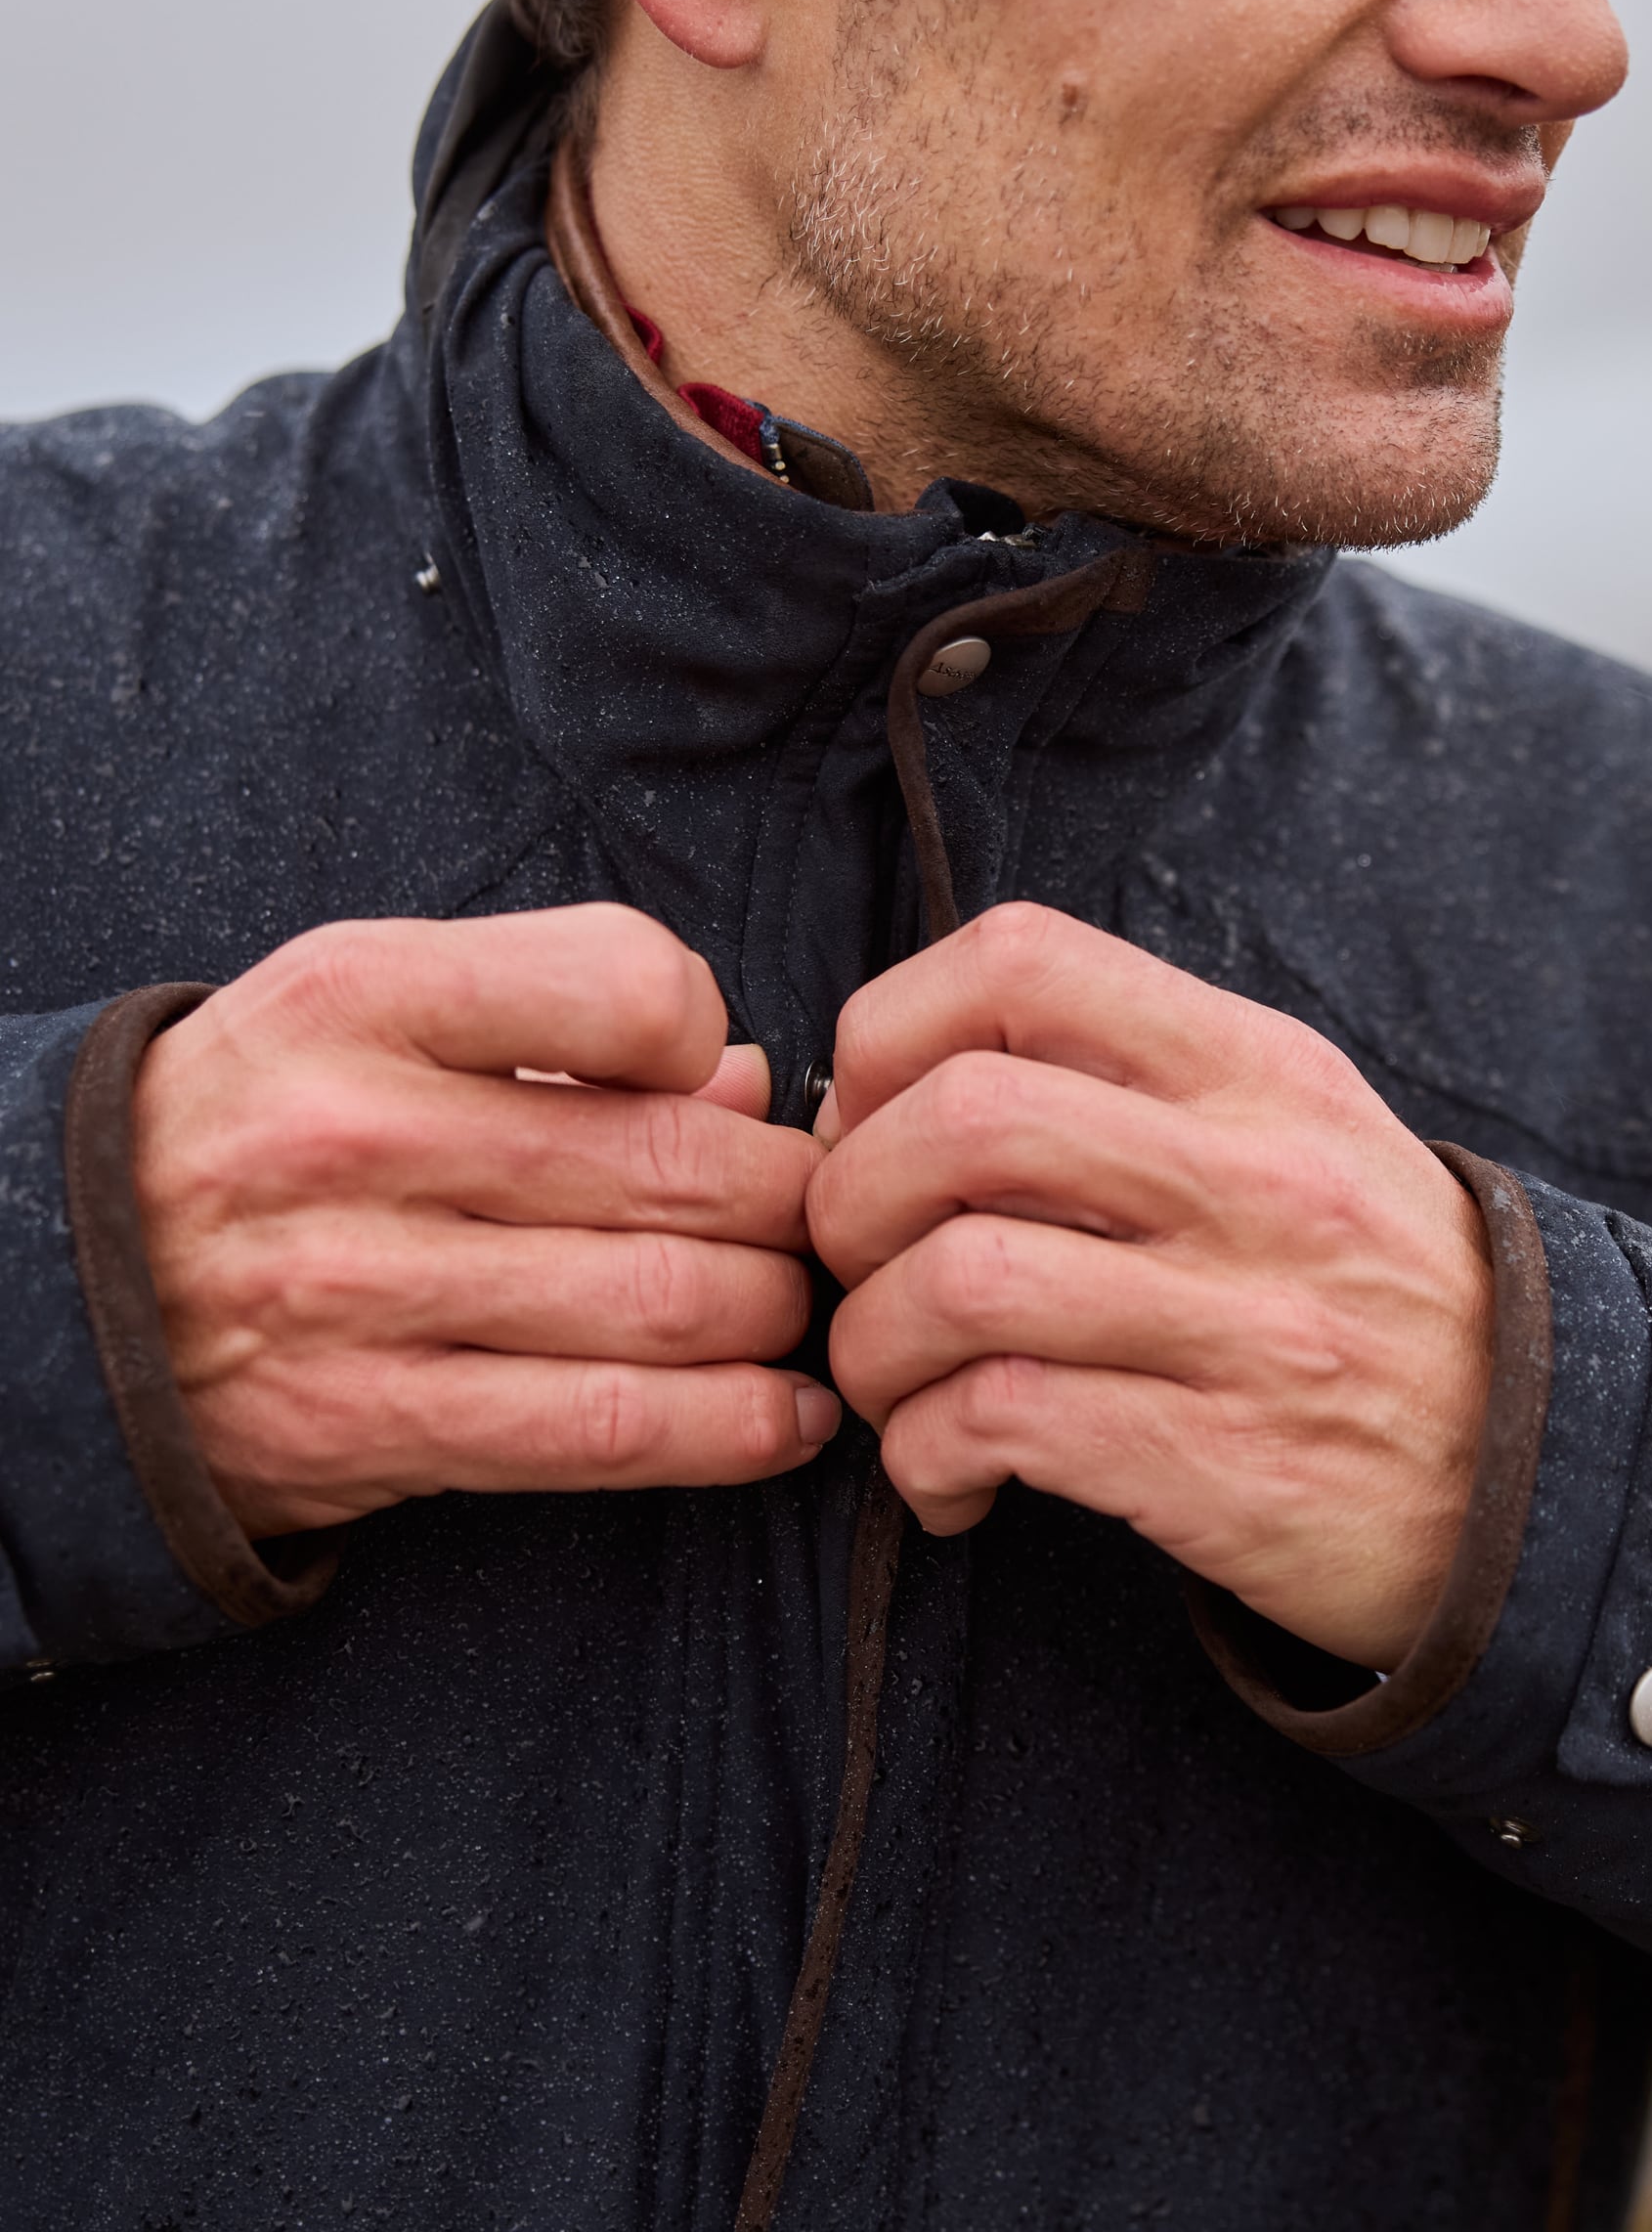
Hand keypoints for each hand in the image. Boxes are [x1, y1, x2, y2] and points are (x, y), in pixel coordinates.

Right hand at [132, 905, 837, 1537]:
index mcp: (367, 998)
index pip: (621, 984)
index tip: (713, 1078)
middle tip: (811, 1216)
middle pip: (675, 1168)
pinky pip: (602, 1432)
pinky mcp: (373, 1425)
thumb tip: (744, 1081)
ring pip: (665, 1305)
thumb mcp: (368, 1010)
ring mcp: (363, 1290)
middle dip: (787, 1201)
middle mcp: (362, 1137)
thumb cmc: (266, 1118)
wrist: (61, 1283)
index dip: (707, 1030)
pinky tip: (787, 1420)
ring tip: (798, 1310)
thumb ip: (556, 1019)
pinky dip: (732, 1432)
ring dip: (777, 1316)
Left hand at [806, 905, 1492, 1671]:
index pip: (1022, 961)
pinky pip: (1002, 1424)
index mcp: (1254, 1068)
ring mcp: (1245, 1321)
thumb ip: (1132, 1085)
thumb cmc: (1369, 1290)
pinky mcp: (1221, 1463)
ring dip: (871, 1347)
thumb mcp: (1295, 1132)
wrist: (1545, 1478)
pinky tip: (949, 1476)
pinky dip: (925, 1455)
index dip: (889, 1031)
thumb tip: (903, 1091)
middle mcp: (1253, 1175)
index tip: (870, 1119)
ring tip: (892, 1387)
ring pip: (962, 1282)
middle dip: (848, 1201)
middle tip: (855, 1268)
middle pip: (961, 1120)